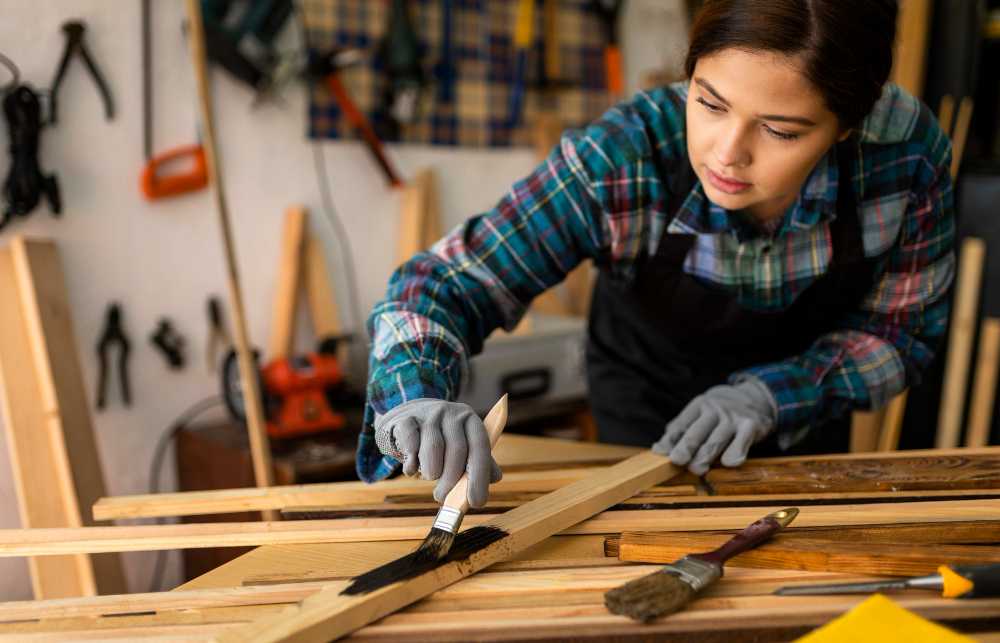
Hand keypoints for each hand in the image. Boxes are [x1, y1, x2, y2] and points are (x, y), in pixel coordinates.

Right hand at [374, 399, 501, 506]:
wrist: (409, 417)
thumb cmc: (442, 439)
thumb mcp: (464, 445)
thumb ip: (481, 461)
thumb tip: (496, 478)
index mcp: (471, 421)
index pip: (481, 447)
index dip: (479, 477)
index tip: (475, 502)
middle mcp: (452, 413)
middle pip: (457, 450)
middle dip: (451, 481)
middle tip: (443, 498)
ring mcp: (428, 413)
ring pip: (433, 449)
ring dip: (431, 471)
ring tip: (430, 475)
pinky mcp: (406, 418)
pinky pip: (410, 445)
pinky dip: (411, 464)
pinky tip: (412, 467)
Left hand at [651, 379, 775, 474]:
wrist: (754, 398)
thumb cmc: (718, 413)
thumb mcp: (698, 414)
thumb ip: (679, 431)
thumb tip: (658, 450)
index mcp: (698, 406)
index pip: (681, 425)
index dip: (670, 441)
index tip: (661, 453)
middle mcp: (714, 410)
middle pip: (697, 431)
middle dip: (687, 446)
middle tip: (678, 460)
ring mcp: (732, 418)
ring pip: (716, 439)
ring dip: (705, 455)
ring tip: (696, 469)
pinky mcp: (750, 426)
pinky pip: (741, 442)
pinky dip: (735, 453)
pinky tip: (728, 463)